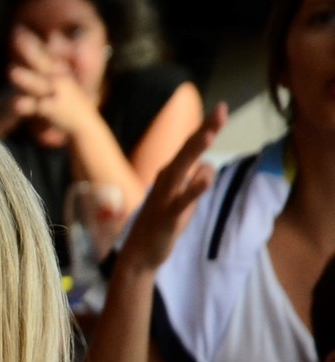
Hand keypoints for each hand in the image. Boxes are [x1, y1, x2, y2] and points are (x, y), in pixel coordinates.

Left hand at [6, 28, 98, 139]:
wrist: (84, 123)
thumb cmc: (69, 98)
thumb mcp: (62, 76)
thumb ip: (56, 56)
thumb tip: (53, 36)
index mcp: (57, 69)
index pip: (42, 51)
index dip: (29, 40)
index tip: (16, 28)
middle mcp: (57, 78)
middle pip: (41, 61)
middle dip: (28, 48)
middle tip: (15, 35)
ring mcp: (55, 94)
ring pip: (39, 85)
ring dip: (27, 78)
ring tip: (11, 71)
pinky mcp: (52, 110)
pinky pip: (38, 108)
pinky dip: (28, 106)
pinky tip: (17, 104)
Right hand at [117, 102, 227, 271]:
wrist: (140, 253)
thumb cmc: (163, 223)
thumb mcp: (185, 199)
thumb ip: (196, 179)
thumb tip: (207, 166)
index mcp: (171, 174)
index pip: (191, 146)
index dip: (207, 127)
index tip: (222, 108)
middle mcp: (166, 179)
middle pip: (188, 149)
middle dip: (205, 129)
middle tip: (221, 110)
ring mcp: (165, 196)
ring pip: (182, 169)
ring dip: (195, 151)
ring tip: (210, 135)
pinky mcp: (168, 215)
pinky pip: (182, 200)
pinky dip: (193, 190)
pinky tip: (205, 182)